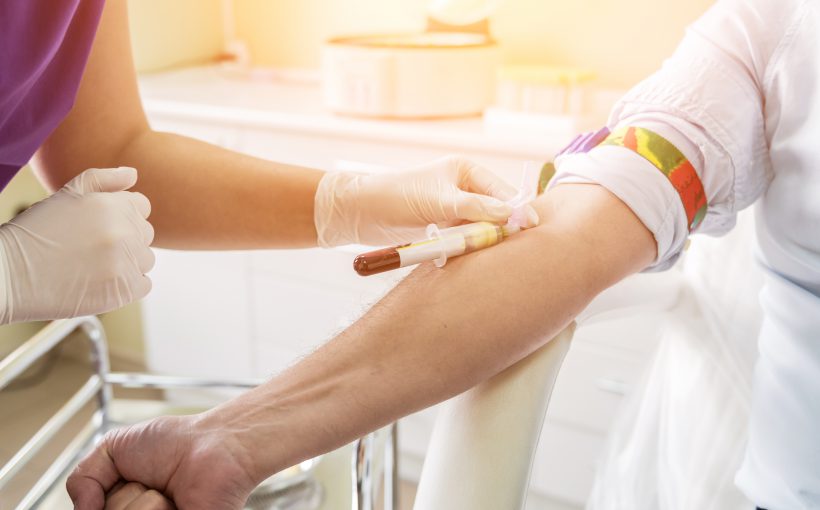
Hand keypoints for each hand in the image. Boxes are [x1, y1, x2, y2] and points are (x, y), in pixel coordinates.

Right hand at [0, 167, 154, 323]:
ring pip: (145, 259)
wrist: (9, 275)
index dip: (122, 216)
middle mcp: (123, 231)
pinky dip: (127, 285)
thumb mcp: (65, 195)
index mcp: (112, 205)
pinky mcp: (123, 290)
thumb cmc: (35, 233)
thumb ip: (104, 179)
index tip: (99, 227)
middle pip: (145, 234)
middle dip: (125, 239)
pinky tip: (100, 282)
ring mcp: (125, 262)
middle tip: (90, 248)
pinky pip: (143, 284)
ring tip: (93, 265)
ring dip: (127, 263)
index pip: (141, 206)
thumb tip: (134, 174)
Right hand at [67, 414, 258, 509]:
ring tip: (165, 493)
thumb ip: (82, 478)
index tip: (123, 483)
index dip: (98, 501)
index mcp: (121, 505)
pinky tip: (177, 503)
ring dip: (141, 503)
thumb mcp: (112, 448)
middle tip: (146, 484)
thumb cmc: (175, 443)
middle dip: (121, 498)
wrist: (214, 444)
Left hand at [313, 156, 538, 245]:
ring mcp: (454, 209)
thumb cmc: (398, 197)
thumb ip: (477, 208)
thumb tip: (514, 214)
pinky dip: (468, 248)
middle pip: (497, 211)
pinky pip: (467, 240)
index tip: (529, 229)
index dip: (517, 210)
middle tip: (511, 247)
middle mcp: (464, 188)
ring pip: (482, 228)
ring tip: (484, 252)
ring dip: (483, 241)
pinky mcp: (444, 228)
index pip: (503, 191)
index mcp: (466, 171)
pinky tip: (468, 255)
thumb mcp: (441, 201)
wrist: (359, 213)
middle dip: (501, 228)